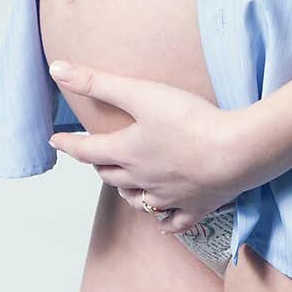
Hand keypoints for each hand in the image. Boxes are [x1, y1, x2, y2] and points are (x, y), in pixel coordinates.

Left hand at [46, 60, 250, 234]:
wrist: (235, 151)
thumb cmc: (189, 119)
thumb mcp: (141, 93)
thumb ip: (99, 82)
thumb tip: (57, 69)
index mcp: (128, 152)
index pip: (88, 150)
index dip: (70, 144)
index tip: (56, 140)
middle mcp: (142, 179)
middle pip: (111, 176)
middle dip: (99, 165)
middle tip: (96, 156)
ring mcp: (169, 197)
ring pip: (137, 201)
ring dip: (126, 192)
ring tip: (124, 183)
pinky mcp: (195, 207)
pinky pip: (172, 222)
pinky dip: (163, 221)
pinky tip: (162, 219)